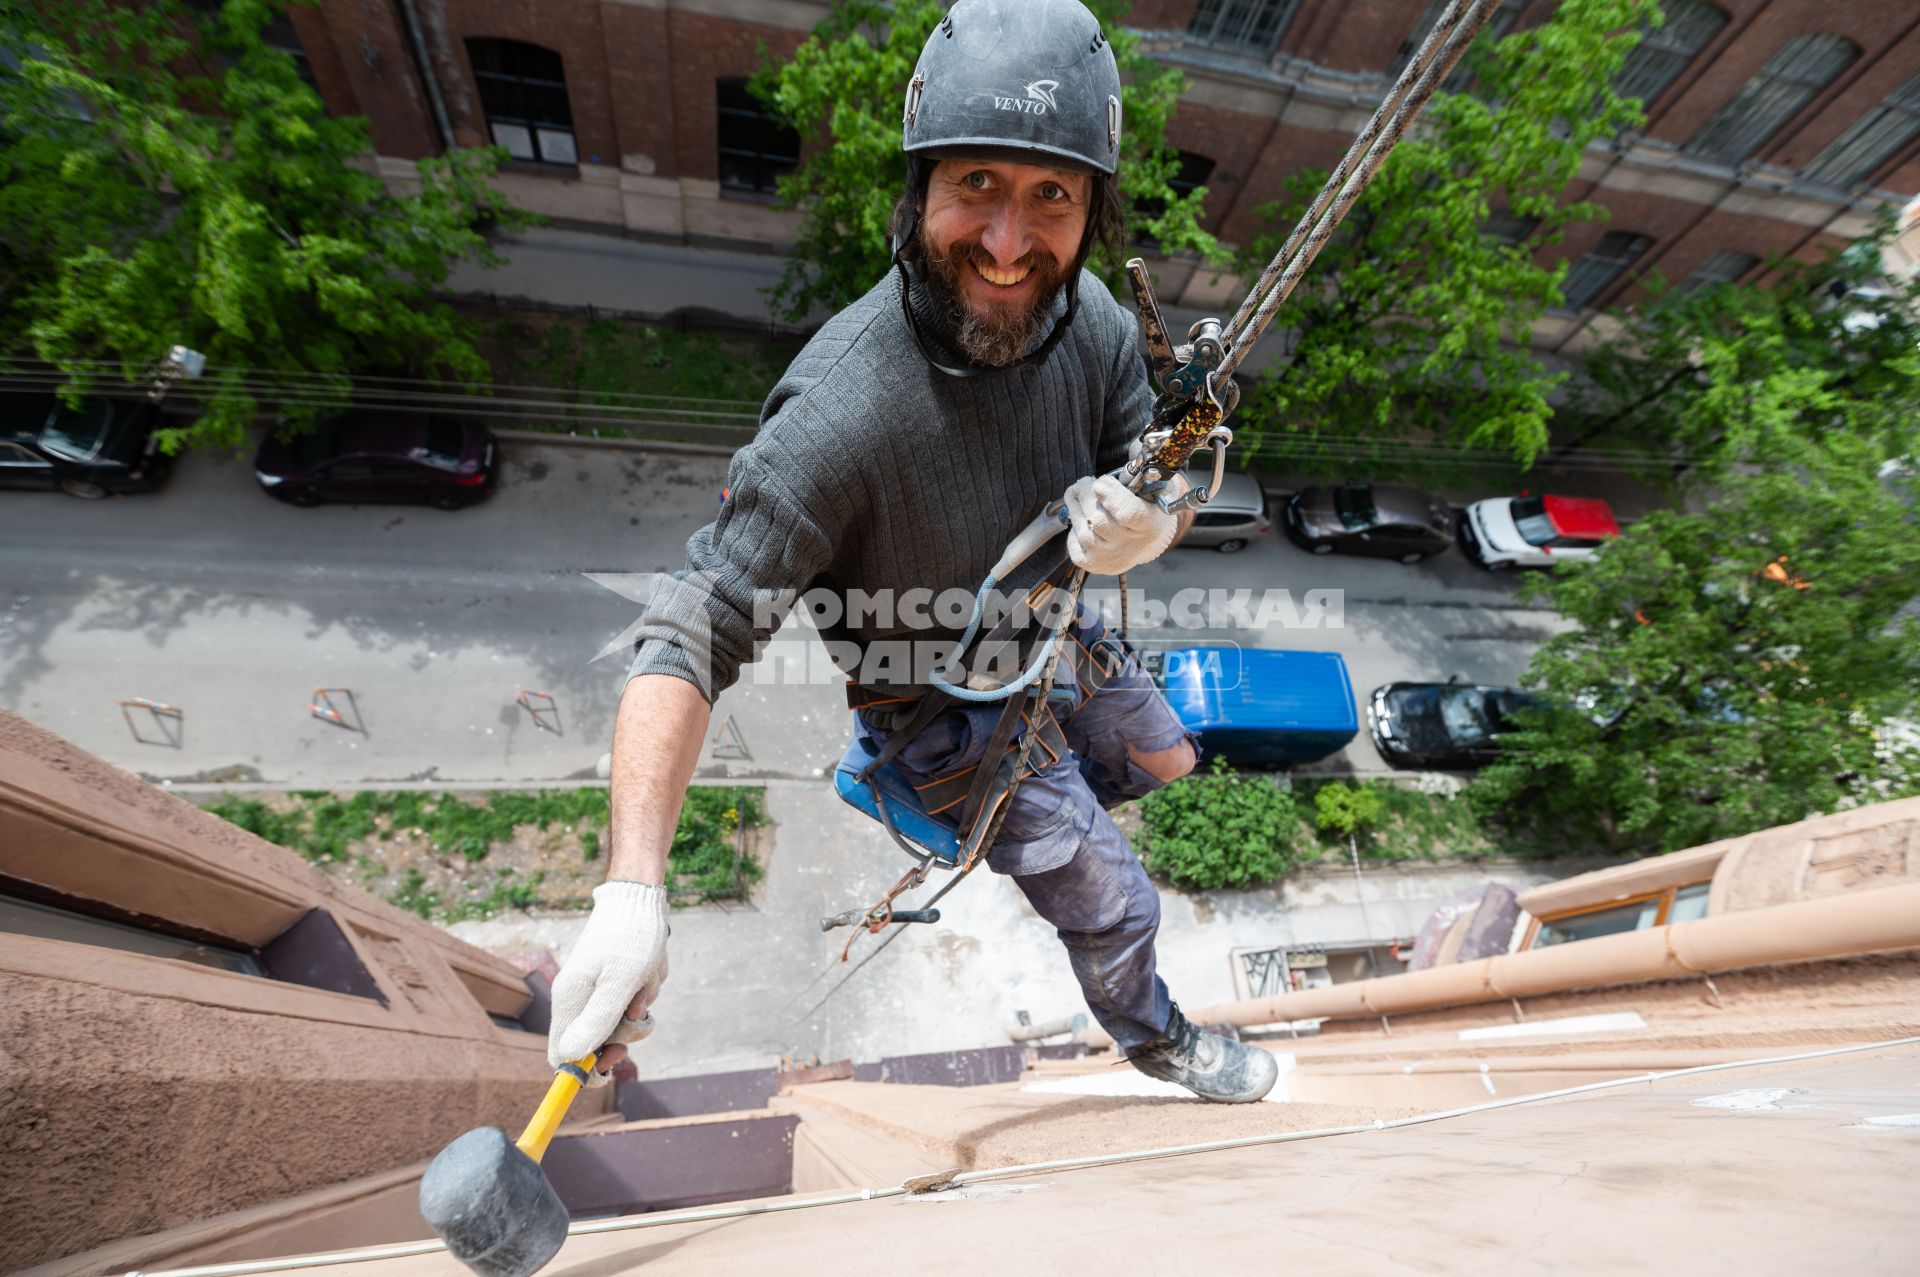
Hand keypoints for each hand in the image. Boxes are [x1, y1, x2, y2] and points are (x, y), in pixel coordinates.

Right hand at [547, 880, 668, 1085]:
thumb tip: (569, 1058)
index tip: (611, 1066)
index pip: (561, 1056)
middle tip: (637, 1012)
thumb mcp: (619, 982)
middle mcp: (578, 999)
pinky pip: (633, 1005)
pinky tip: (648, 972)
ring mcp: (597, 991)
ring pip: (622, 1024)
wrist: (641, 898)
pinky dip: (645, 993)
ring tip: (643, 980)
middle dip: (625, 1033)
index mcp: (569, 1001)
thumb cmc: (631, 938)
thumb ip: (596, 1021)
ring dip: (640, 1008)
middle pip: (598, 1044)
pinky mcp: (615, 983)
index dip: (584, 1071)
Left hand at [1062, 474, 1178, 575]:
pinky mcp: (1093, 565)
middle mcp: (1129, 546)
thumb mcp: (1155, 488)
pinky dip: (1074, 528)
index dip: (1111, 498)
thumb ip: (1146, 468)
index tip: (1100, 483)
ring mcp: (1109, 558)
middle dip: (1086, 495)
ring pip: (1083, 529)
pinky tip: (1081, 518)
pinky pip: (1074, 543)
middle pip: (1098, 519)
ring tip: (1077, 493)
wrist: (1143, 542)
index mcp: (1149, 525)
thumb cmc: (1147, 508)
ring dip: (1076, 506)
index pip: (1128, 514)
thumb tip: (1139, 446)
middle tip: (1085, 482)